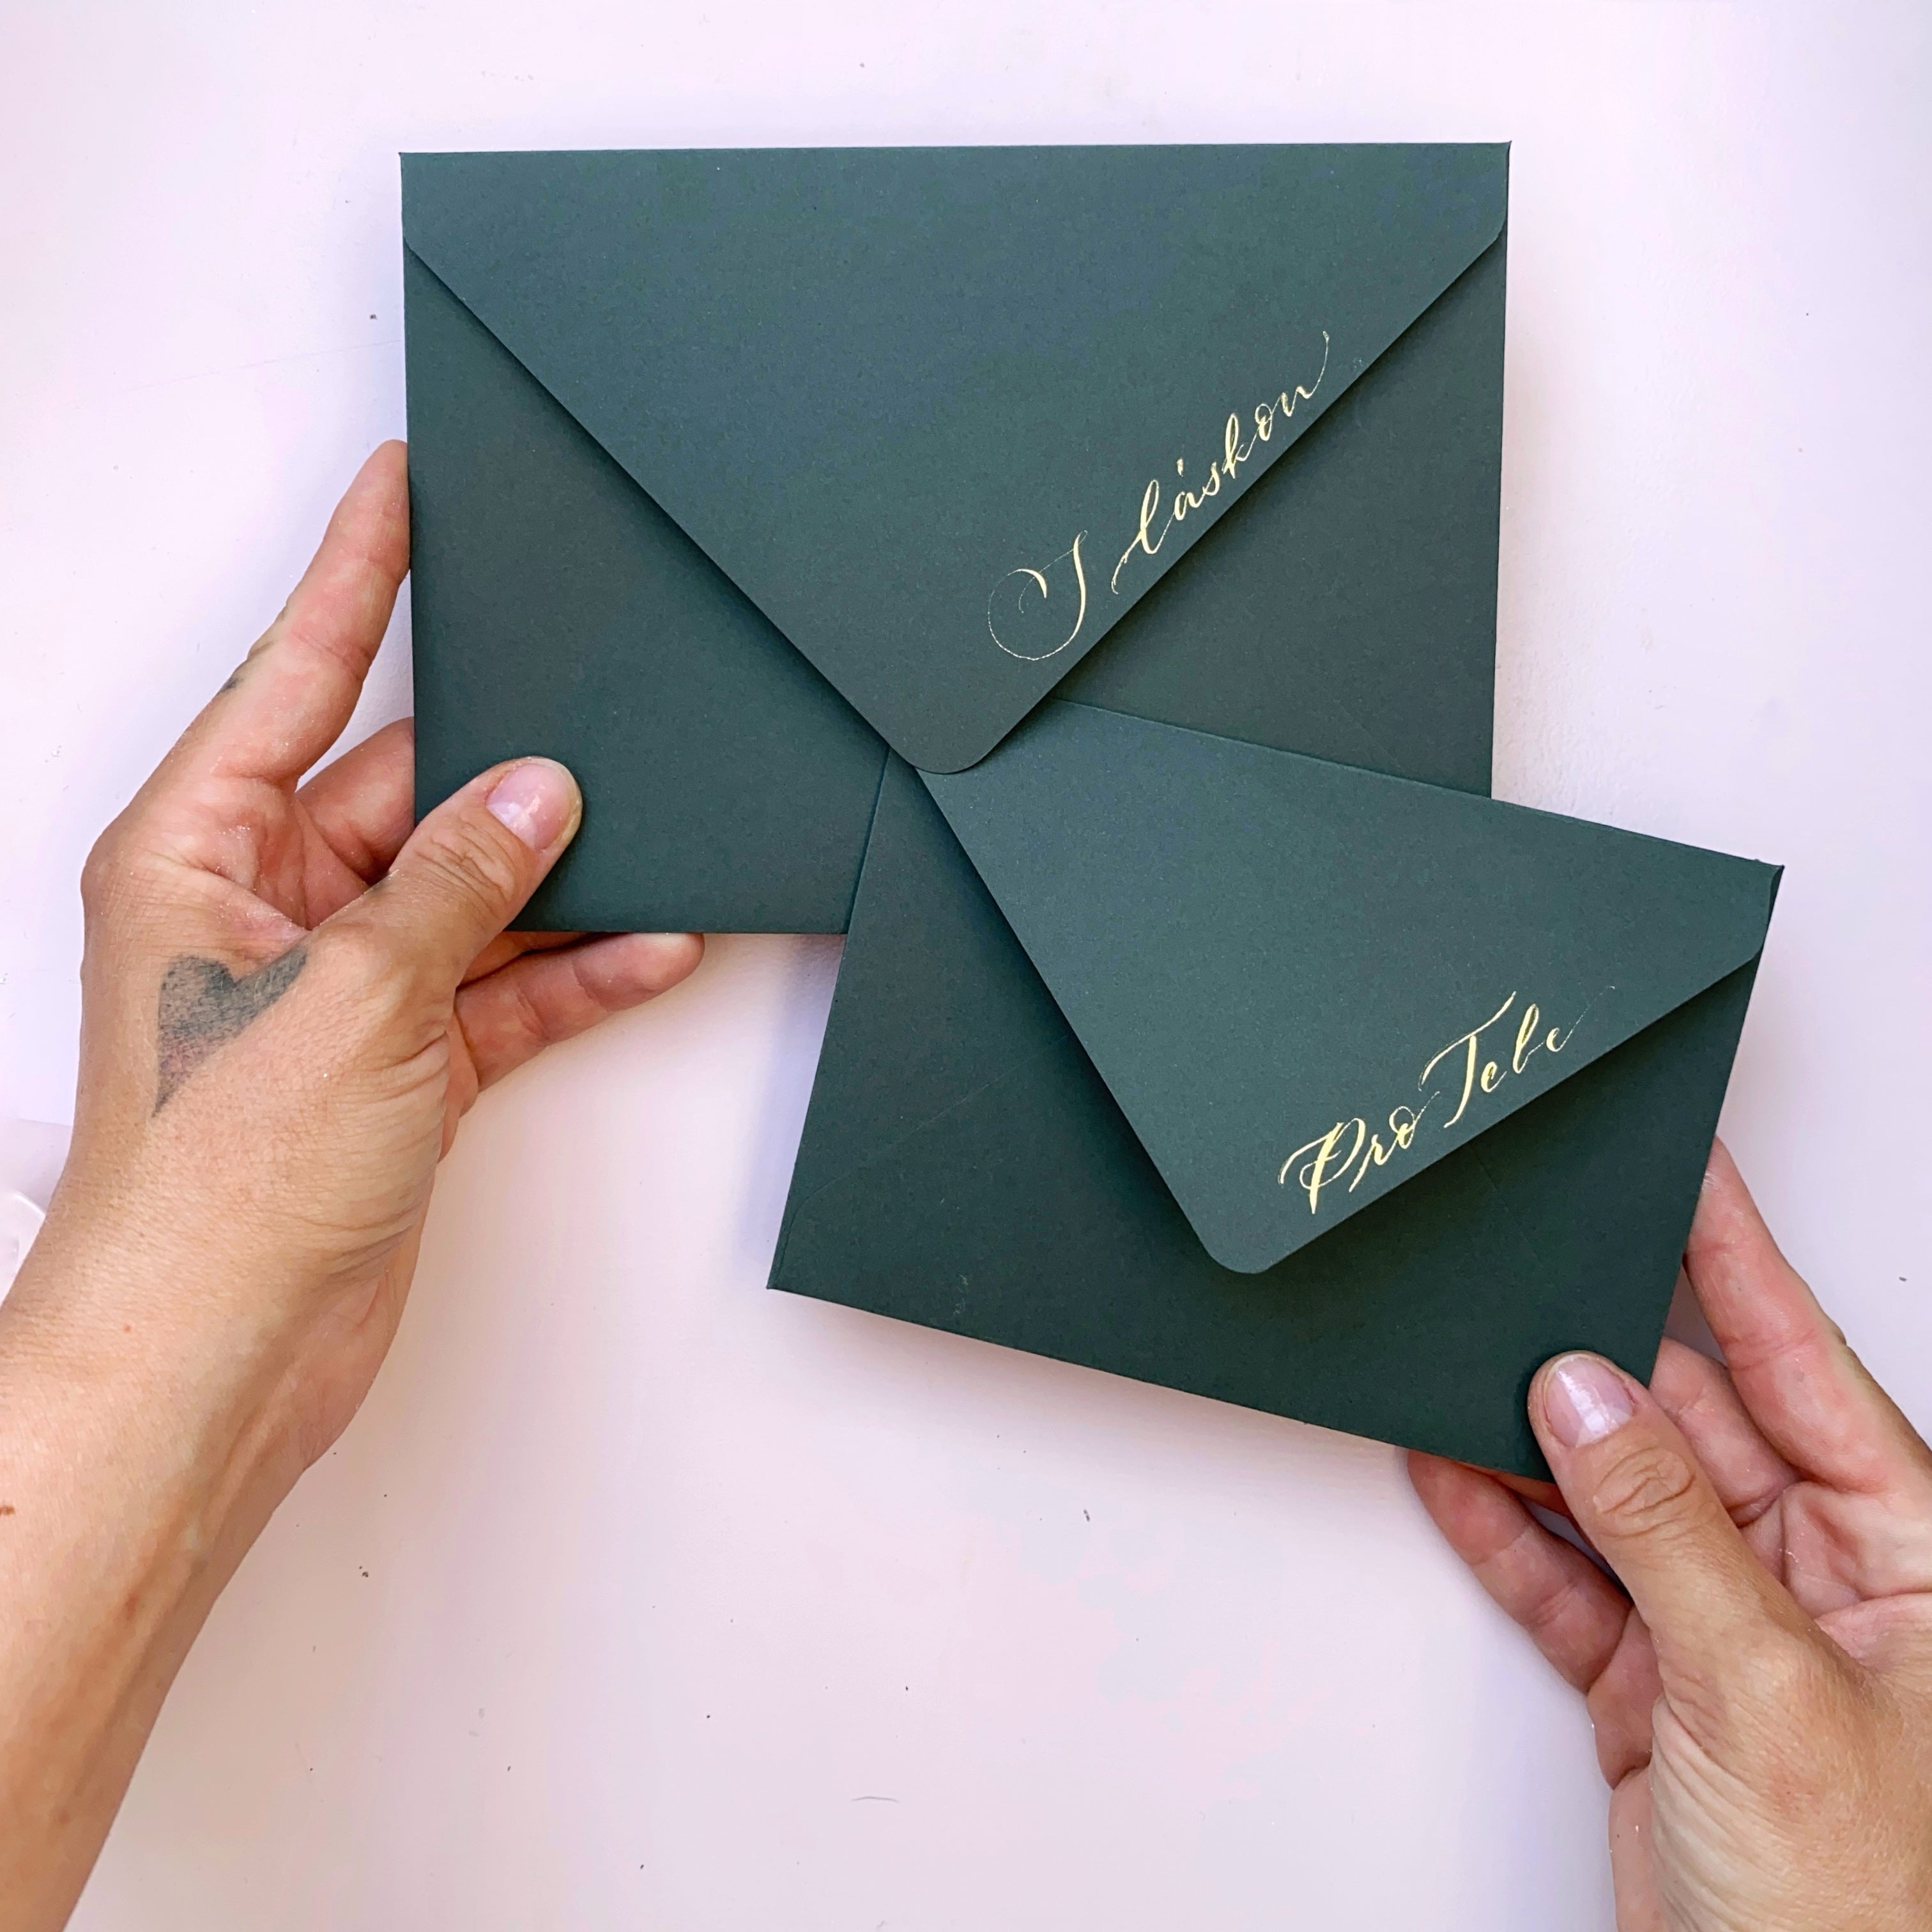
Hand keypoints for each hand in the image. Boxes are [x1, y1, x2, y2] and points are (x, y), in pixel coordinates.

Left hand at [0, 442, 701, 1927]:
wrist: (221, 1356)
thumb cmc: (221, 1180)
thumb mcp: (351, 994)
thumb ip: (458, 882)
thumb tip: (542, 794)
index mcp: (201, 850)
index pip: (295, 676)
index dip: (355, 574)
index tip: (405, 485)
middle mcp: (266, 905)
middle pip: (406, 787)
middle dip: (504, 758)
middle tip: (596, 687)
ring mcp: (340, 987)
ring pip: (471, 892)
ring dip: (558, 876)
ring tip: (659, 825)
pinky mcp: (401, 1064)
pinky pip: (504, 989)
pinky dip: (573, 971)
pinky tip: (654, 943)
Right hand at [1411, 1143, 1931, 1929]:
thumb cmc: (1865, 1911)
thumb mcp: (1768, 1686)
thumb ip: (1665, 1525)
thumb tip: (1581, 1394)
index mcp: (1908, 1552)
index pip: (1805, 1362)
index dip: (1739, 1256)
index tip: (1682, 1166)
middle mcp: (1820, 1575)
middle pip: (1692, 1417)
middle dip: (1601, 1354)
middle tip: (1524, 1274)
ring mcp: (1730, 1629)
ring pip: (1616, 1492)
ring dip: (1534, 1440)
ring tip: (1458, 1367)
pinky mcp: (1656, 1685)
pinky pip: (1567, 1576)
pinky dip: (1503, 1531)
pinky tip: (1449, 1471)